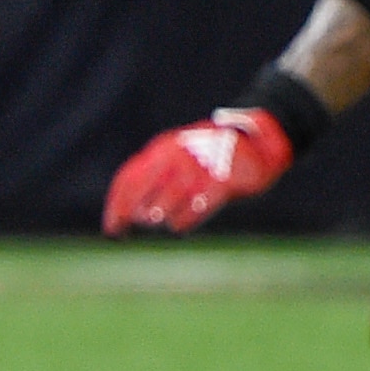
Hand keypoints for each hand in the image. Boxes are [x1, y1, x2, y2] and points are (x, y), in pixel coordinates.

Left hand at [102, 109, 293, 237]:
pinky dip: (185, 220)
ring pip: (165, 203)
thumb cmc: (211, 155)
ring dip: (159, 216)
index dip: (116, 205)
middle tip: (129, 228)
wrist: (257, 141)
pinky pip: (194, 209)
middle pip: (140, 191)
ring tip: (161, 220)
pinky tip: (181, 225)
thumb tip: (129, 212)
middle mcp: (175, 157)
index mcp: (162, 149)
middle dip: (129, 213)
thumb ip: (156, 175)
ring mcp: (198, 169)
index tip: (111, 229)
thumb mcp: (178, 156)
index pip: (129, 178)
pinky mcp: (220, 183)